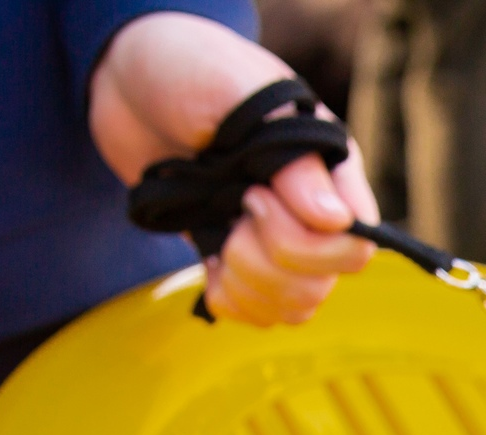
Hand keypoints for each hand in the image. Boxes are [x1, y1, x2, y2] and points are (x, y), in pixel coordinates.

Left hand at [89, 13, 378, 325]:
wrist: (131, 79)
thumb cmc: (188, 69)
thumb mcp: (237, 94)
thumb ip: (289, 156)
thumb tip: (335, 221)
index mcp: (331, 170)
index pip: (354, 246)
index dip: (302, 242)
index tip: (250, 192)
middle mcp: (317, 211)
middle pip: (322, 285)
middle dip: (262, 263)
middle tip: (227, 208)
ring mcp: (280, 239)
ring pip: (295, 307)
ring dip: (245, 286)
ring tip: (216, 237)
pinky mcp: (242, 258)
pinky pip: (260, 314)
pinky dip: (230, 301)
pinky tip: (208, 265)